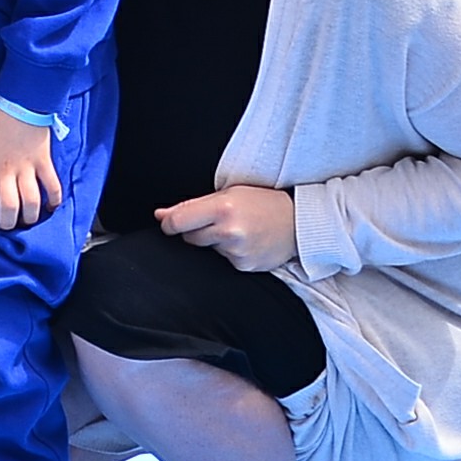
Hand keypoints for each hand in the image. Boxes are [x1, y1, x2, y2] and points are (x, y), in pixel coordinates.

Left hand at [0, 101, 63, 231]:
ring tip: (27, 221)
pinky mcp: (43, 162)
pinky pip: (52, 186)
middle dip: (7, 224)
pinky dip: (54, 199)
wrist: (21, 101)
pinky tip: (51, 207)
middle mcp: (5, 171)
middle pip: (8, 208)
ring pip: (31, 202)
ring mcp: (26, 168)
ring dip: (30, 217)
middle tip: (6, 226)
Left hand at [155, 185, 299, 272]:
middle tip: (220, 221)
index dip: (169, 224)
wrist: (299, 222)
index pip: (177, 222)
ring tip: (239, 229)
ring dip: (215, 242)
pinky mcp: (244, 266)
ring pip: (207, 250)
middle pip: (189, 238)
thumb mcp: (227, 194)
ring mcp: (238, 251)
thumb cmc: (262, 202)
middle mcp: (229, 231)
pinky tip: (247, 242)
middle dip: (197, 230)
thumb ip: (191, 206)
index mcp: (221, 207)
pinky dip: (230, 253)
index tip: (171, 223)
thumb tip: (161, 216)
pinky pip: (224, 261)